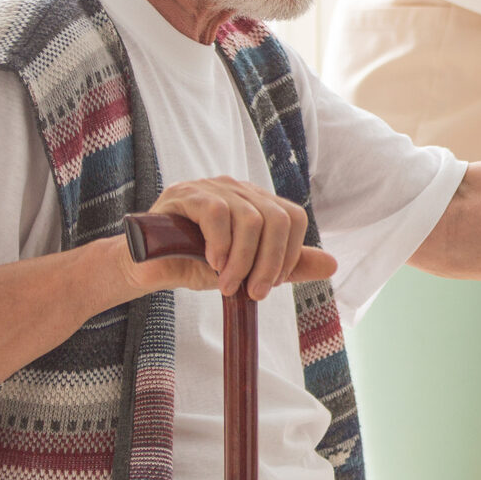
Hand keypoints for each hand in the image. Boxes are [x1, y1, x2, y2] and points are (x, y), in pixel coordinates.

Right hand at [118, 177, 337, 300]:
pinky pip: (217, 213)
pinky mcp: (186, 194)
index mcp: (258, 203)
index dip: (289, 253)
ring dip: (242, 260)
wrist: (148, 268)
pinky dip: (220, 245)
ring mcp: (212, 187)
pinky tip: (211, 264)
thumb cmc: (196, 266)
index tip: (269, 284)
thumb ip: (286, 266)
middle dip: (270, 261)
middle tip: (253, 291)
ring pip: (250, 218)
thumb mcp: (248, 270)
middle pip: (278, 218)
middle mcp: (240, 190)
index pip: (294, 217)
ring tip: (227, 284)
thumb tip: (332, 264)